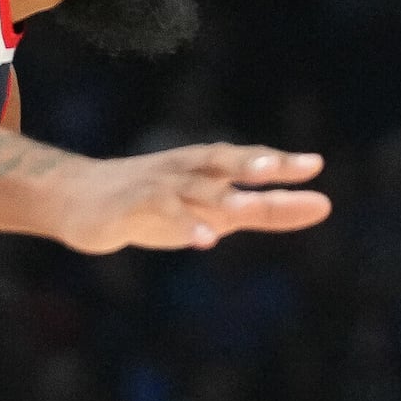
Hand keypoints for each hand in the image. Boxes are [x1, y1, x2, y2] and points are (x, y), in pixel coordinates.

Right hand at [44, 144, 329, 254]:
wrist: (79, 200)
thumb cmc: (158, 204)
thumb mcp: (219, 209)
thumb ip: (268, 210)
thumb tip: (321, 207)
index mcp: (208, 167)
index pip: (247, 160)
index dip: (278, 162)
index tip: (315, 165)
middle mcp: (186, 170)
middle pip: (221, 162)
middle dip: (249, 164)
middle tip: (280, 167)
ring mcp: (158, 185)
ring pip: (191, 188)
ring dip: (217, 196)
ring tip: (246, 208)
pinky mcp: (132, 204)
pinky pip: (160, 212)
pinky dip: (183, 224)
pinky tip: (205, 240)